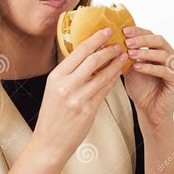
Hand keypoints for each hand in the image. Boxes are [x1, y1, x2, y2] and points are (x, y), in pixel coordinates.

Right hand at [32, 27, 128, 164]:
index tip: (106, 31)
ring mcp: (77, 98)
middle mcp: (66, 85)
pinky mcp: (88, 110)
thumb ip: (68, 73)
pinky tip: (119, 73)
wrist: (49, 142)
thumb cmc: (52, 115)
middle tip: (119, 43)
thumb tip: (86, 56)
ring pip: (102, 74)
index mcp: (56, 76)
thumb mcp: (54, 89)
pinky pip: (105, 89)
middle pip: (92, 59)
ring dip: (115, 63)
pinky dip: (113, 79)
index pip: (78, 51)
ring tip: (124, 56)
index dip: (95, 39)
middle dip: (108, 49)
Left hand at [122, 26, 173, 127]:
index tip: (123, 30)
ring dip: (145, 52)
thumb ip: (125, 55)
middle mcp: (171, 56)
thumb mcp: (130, 68)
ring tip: (129, 53)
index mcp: (160, 50)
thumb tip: (111, 41)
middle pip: (158, 40)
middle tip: (127, 41)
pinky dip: (150, 67)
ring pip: (162, 53)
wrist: (149, 111)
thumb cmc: (141, 89)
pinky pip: (165, 70)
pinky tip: (137, 66)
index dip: (137, 31)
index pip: (150, 34)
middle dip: (142, 39)